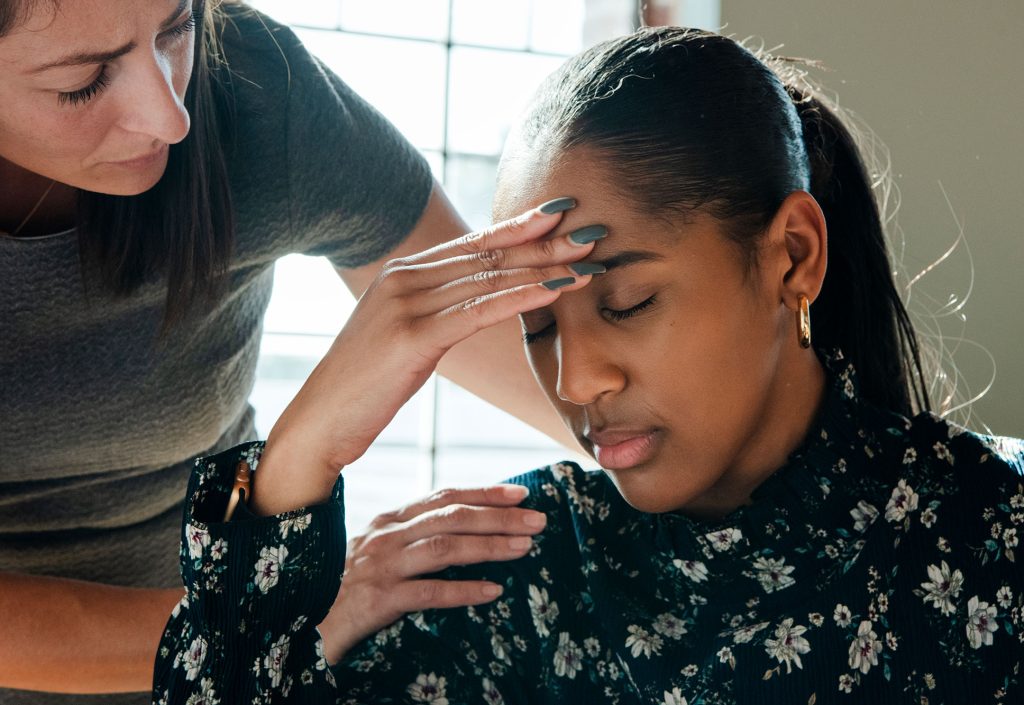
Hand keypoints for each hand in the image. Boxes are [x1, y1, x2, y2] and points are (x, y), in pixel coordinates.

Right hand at [254, 202, 599, 513]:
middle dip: (544, 244)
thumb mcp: (405, 336)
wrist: (319, 421)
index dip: (521, 227)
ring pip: (489, 278)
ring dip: (544, 269)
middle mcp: (404, 277)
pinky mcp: (411, 335)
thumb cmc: (366, 385)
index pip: (474, 242)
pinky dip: (521, 298)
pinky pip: (477, 310)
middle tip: (592, 234)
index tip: (563, 216)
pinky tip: (554, 291)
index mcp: (403, 272)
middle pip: (488, 254)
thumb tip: (484, 299)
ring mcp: (405, 303)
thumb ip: (439, 309)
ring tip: (587, 263)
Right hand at [316, 484, 546, 662]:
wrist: (303, 623)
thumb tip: (463, 529)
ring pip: (445, 547)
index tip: (519, 494)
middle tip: (537, 521)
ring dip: (489, 547)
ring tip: (524, 549)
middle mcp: (386, 536)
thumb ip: (412, 538)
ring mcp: (382, 566)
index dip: (484, 493)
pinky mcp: (378, 600)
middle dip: (498, 517)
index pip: (443, 496)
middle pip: (451, 517)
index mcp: (389, 520)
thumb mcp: (377, 552)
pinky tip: (493, 592)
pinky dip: (465, 590)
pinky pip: (430, 592)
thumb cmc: (346, 588)